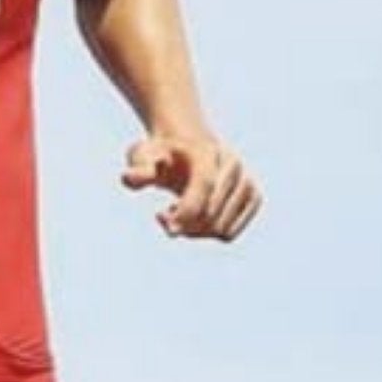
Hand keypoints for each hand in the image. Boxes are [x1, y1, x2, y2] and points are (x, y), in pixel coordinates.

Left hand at [121, 131, 260, 240]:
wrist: (186, 147)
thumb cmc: (161, 154)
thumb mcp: (142, 155)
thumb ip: (138, 168)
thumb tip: (128, 178)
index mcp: (208, 152)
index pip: (204, 185)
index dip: (185, 210)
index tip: (163, 224)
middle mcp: (233, 165)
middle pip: (212, 213)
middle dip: (184, 224)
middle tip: (163, 215)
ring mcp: (246, 181)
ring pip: (221, 228)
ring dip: (194, 231)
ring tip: (178, 211)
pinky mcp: (253, 198)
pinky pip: (229, 234)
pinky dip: (208, 234)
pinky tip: (194, 218)